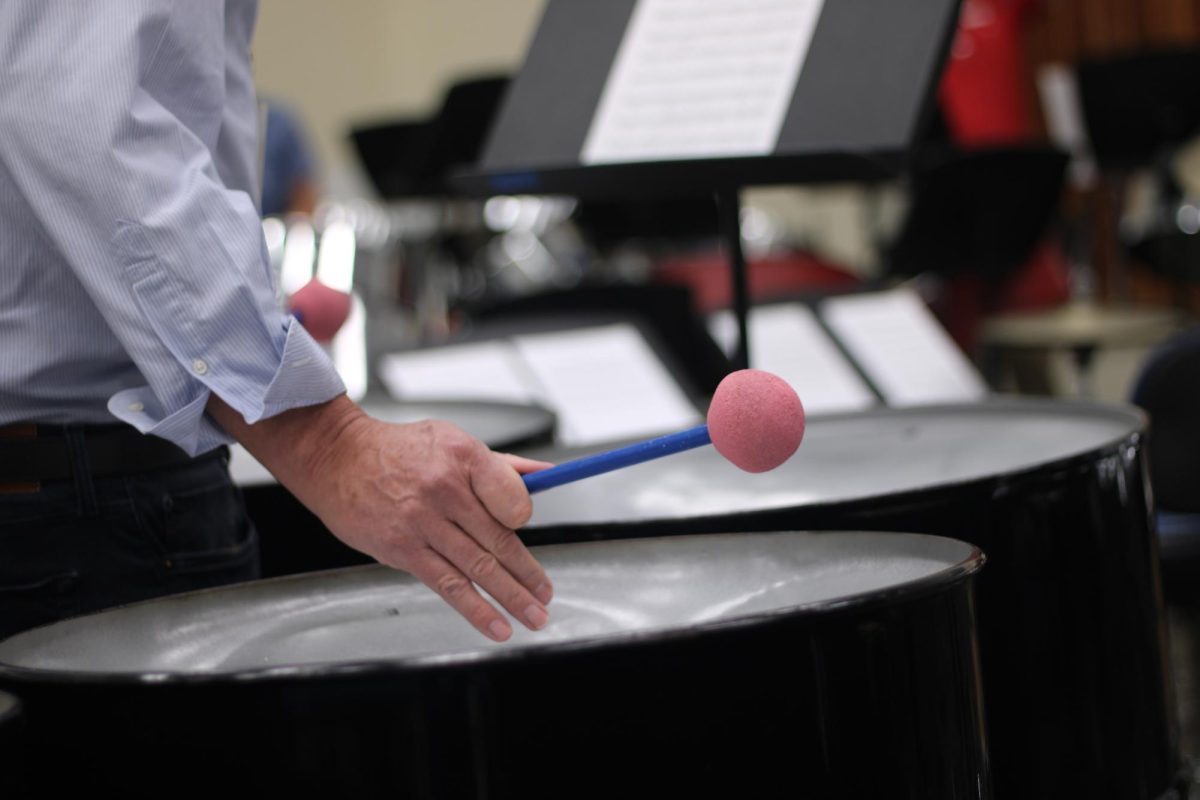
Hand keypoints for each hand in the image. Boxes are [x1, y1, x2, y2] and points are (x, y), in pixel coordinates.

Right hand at [208, 395, 554, 640]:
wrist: (337, 459)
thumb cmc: (397, 450)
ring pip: (478, 567)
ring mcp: (423, 522)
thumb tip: (546, 475)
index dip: (526, 517)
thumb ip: (500, 466)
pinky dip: (476, 609)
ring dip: (511, 598)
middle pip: (499, 540)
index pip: (512, 494)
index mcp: (464, 457)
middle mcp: (445, 489)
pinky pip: (447, 584)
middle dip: (528, 574)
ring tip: (532, 617)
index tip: (529, 530)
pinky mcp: (402, 549)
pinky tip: (495, 625)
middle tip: (545, 596)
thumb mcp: (452, 441)